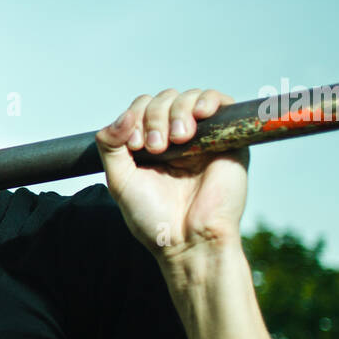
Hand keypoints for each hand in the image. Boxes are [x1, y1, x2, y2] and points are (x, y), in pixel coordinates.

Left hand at [95, 88, 247, 261]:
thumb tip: (122, 116)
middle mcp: (176, 138)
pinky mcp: (228, 141)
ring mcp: (202, 138)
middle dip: (154, 117)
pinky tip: (200, 114)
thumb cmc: (153, 217)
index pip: (141, 108)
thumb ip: (110, 146)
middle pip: (163, 100)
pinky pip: (221, 103)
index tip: (135, 145)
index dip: (135, 116)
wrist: (188, 240)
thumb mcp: (120, 180)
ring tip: (177, 139)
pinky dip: (208, 100)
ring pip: (188, 98)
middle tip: (156, 148)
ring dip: (177, 111)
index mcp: (150, 145)